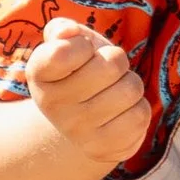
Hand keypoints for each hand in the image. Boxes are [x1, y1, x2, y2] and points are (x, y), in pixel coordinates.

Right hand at [27, 20, 152, 170]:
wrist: (79, 120)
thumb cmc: (78, 70)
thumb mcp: (68, 44)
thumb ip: (63, 30)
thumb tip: (67, 32)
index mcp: (39, 74)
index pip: (64, 52)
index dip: (84, 45)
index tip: (83, 52)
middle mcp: (52, 106)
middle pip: (111, 66)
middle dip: (117, 61)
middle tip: (106, 71)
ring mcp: (76, 131)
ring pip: (130, 90)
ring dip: (130, 84)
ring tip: (114, 91)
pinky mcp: (101, 149)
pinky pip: (140, 116)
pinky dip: (138, 108)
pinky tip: (121, 112)